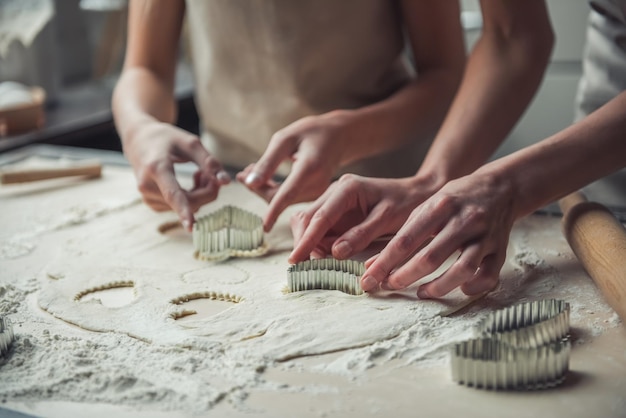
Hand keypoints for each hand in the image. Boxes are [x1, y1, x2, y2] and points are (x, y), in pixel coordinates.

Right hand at [124, 121, 230, 229]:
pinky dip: (191, 198)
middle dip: (208, 191)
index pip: (172, 194)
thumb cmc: (166, 139)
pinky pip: (180, 208)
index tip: (190, 227)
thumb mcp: (190, 143)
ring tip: (199, 174)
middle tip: (212, 174)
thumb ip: (209, 162)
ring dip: (201, 194)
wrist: (138, 141)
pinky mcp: (152, 204)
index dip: (184, 210)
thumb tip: (226, 182)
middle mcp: (148, 186)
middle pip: (189, 201)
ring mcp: (148, 197)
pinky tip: (190, 183)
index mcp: (156, 168)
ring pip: (187, 207)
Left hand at [237, 111, 354, 230]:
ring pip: (284, 200)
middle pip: (281, 198)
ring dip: (264, 189)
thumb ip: (267, 162)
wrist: (339, 136)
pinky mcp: (315, 195)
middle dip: (258, 189)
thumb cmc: (310, 132)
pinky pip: (290, 198)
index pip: (288, 194)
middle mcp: (316, 184)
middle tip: (241, 173)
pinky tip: (265, 176)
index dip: (274, 211)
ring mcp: (318, 192)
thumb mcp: (285, 139)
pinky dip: (274, 190)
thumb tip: (249, 183)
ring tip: (252, 169)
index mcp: (310, 167)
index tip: (264, 227)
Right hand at [289, 174, 433, 263]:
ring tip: (322, 263)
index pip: (319, 217)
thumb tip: (335, 252)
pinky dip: (318, 243)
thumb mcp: (387, 219)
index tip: (295, 260)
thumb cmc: (406, 204)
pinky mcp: (336, 211)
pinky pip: (319, 228)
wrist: (418, 194)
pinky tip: (328, 256)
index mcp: (347, 188)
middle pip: (306, 218)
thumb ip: (361, 235)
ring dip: (309, 244)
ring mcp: (333, 200)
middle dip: (304, 243)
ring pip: (308, 223)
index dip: (306, 240)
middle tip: (309, 268)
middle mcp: (335, 191)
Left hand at [360, 170, 517, 297]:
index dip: (387, 261)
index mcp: (440, 206)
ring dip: (439, 286)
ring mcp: (485, 235)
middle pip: (431, 257)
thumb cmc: (455, 199)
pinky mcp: (500, 248)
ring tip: (422, 292)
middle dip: (406, 276)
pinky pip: (489, 274)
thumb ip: (403, 233)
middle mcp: (464, 220)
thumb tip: (374, 263)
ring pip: (463, 269)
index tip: (371, 277)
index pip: (407, 239)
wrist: (501, 187)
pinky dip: (474, 286)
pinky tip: (461, 289)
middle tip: (390, 286)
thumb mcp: (427, 206)